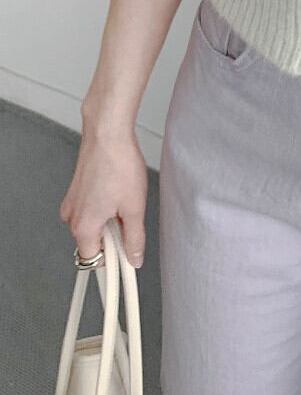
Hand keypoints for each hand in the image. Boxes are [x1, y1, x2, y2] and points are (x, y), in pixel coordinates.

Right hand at [59, 125, 148, 268]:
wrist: (108, 134)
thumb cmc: (118, 164)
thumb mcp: (134, 207)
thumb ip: (134, 238)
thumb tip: (134, 258)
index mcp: (83, 226)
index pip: (93, 261)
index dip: (113, 260)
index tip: (128, 255)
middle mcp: (71, 217)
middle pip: (93, 242)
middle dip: (113, 237)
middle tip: (131, 218)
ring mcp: (72, 202)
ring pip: (93, 224)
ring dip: (109, 220)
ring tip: (125, 199)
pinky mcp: (75, 191)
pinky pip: (90, 209)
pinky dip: (104, 206)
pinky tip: (117, 191)